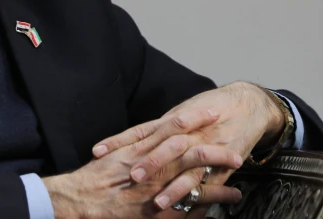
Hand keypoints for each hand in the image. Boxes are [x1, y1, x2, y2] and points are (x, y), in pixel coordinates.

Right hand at [44, 109, 243, 218]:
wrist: (83, 200)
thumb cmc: (97, 177)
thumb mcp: (118, 152)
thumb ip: (138, 143)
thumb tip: (157, 135)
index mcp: (146, 148)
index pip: (177, 127)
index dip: (198, 120)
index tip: (214, 113)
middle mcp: (156, 167)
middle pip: (195, 154)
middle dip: (219, 152)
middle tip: (238, 151)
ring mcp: (160, 190)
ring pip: (198, 184)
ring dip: (220, 186)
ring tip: (236, 191)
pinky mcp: (161, 212)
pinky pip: (190, 210)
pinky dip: (205, 208)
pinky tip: (220, 207)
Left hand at [91, 81, 285, 210]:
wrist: (249, 103)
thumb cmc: (213, 106)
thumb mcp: (183, 110)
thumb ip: (160, 127)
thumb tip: (134, 139)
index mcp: (175, 119)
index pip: (142, 131)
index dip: (120, 141)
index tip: (98, 151)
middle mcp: (189, 132)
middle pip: (166, 146)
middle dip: (150, 163)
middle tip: (131, 177)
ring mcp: (207, 146)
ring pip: (188, 168)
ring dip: (174, 187)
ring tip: (158, 203)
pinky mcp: (224, 161)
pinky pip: (210, 180)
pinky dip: (200, 194)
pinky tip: (190, 207)